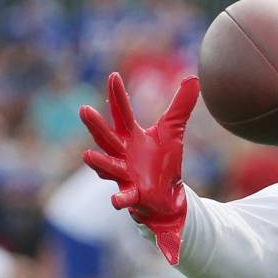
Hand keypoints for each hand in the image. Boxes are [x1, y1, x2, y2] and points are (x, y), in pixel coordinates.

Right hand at [79, 72, 199, 264]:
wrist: (166, 193)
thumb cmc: (162, 160)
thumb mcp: (173, 130)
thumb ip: (180, 105)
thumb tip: (193, 77)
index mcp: (130, 136)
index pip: (121, 112)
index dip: (117, 95)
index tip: (113, 75)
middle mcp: (121, 154)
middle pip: (106, 137)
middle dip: (95, 126)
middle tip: (84, 110)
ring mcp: (124, 175)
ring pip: (107, 168)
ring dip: (99, 163)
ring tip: (88, 155)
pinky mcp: (133, 195)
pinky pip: (124, 198)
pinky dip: (121, 200)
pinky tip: (117, 201)